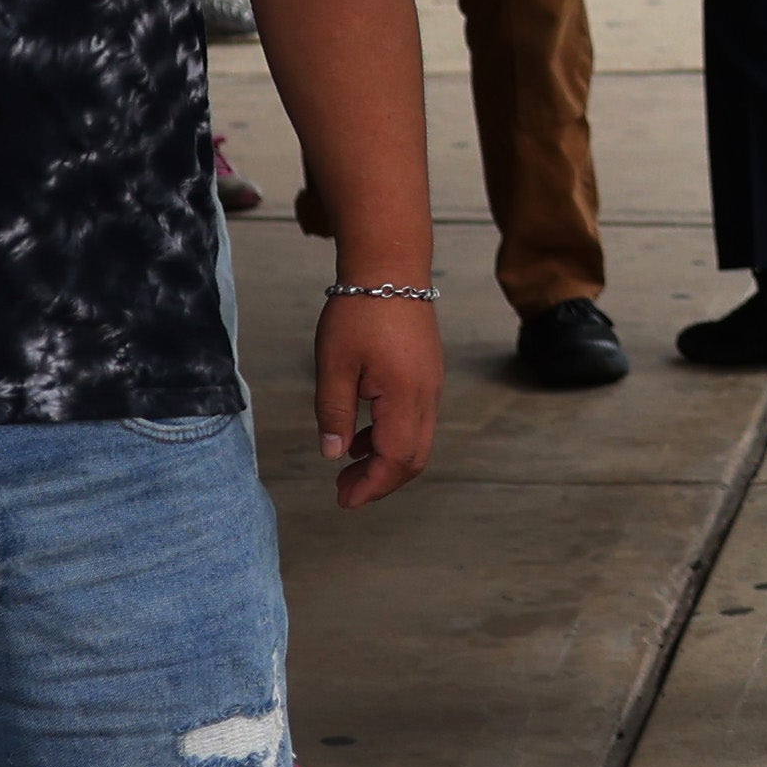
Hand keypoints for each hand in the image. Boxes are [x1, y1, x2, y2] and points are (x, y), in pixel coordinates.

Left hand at [315, 291, 444, 506]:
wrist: (390, 266)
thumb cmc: (358, 313)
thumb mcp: (334, 367)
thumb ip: (335, 415)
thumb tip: (334, 455)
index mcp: (406, 397)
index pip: (395, 460)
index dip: (370, 487)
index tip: (343, 500)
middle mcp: (427, 396)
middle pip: (413, 457)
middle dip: (381, 481)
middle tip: (344, 490)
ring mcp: (432, 384)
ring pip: (418, 440)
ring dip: (387, 460)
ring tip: (349, 464)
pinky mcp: (428, 373)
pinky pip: (417, 419)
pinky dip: (393, 436)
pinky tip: (363, 433)